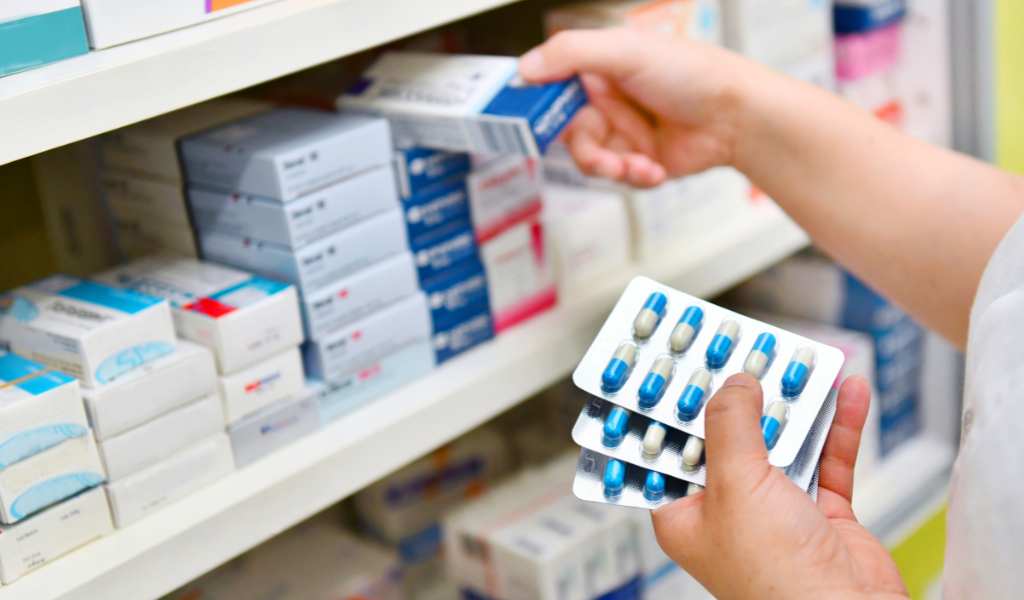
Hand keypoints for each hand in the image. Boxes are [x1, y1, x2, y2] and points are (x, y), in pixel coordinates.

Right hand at [520, 28, 758, 186]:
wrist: (738, 116)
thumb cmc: (692, 73)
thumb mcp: (625, 52)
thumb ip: (571, 54)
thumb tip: (524, 68)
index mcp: (600, 68)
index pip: (552, 87)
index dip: (540, 107)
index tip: (528, 123)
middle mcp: (608, 100)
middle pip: (569, 133)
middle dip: (585, 149)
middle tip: (600, 156)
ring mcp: (624, 132)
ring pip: (592, 160)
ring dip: (611, 166)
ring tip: (634, 164)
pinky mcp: (640, 161)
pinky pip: (619, 178)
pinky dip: (634, 176)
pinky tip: (655, 167)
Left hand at [652, 374, 907, 598]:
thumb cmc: (775, 579)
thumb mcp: (736, 486)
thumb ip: (731, 426)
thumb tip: (734, 384)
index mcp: (685, 513)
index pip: (669, 449)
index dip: (673, 407)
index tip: (678, 366)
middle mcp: (727, 511)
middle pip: (728, 438)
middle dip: (740, 395)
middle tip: (744, 350)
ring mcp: (775, 512)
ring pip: (781, 443)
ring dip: (793, 404)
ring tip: (798, 361)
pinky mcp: (819, 514)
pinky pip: (826, 459)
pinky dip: (836, 426)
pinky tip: (846, 392)